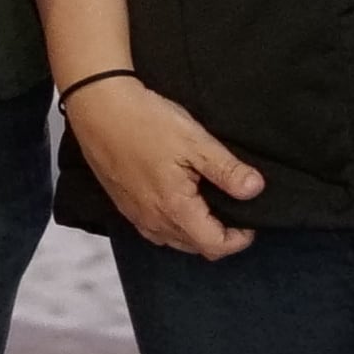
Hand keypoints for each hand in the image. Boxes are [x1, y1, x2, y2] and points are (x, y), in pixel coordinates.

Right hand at [64, 77, 262, 258]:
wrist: (98, 107)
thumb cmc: (146, 121)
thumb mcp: (195, 141)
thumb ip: (227, 170)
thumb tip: (255, 190)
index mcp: (175, 209)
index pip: (215, 246)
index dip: (239, 239)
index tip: (250, 219)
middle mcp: (154, 221)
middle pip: (196, 247)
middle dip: (220, 235)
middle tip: (233, 209)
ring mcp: (136, 215)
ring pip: (175, 240)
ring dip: (196, 232)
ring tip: (208, 204)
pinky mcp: (123, 205)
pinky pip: (155, 230)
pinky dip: (174, 224)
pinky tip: (178, 200)